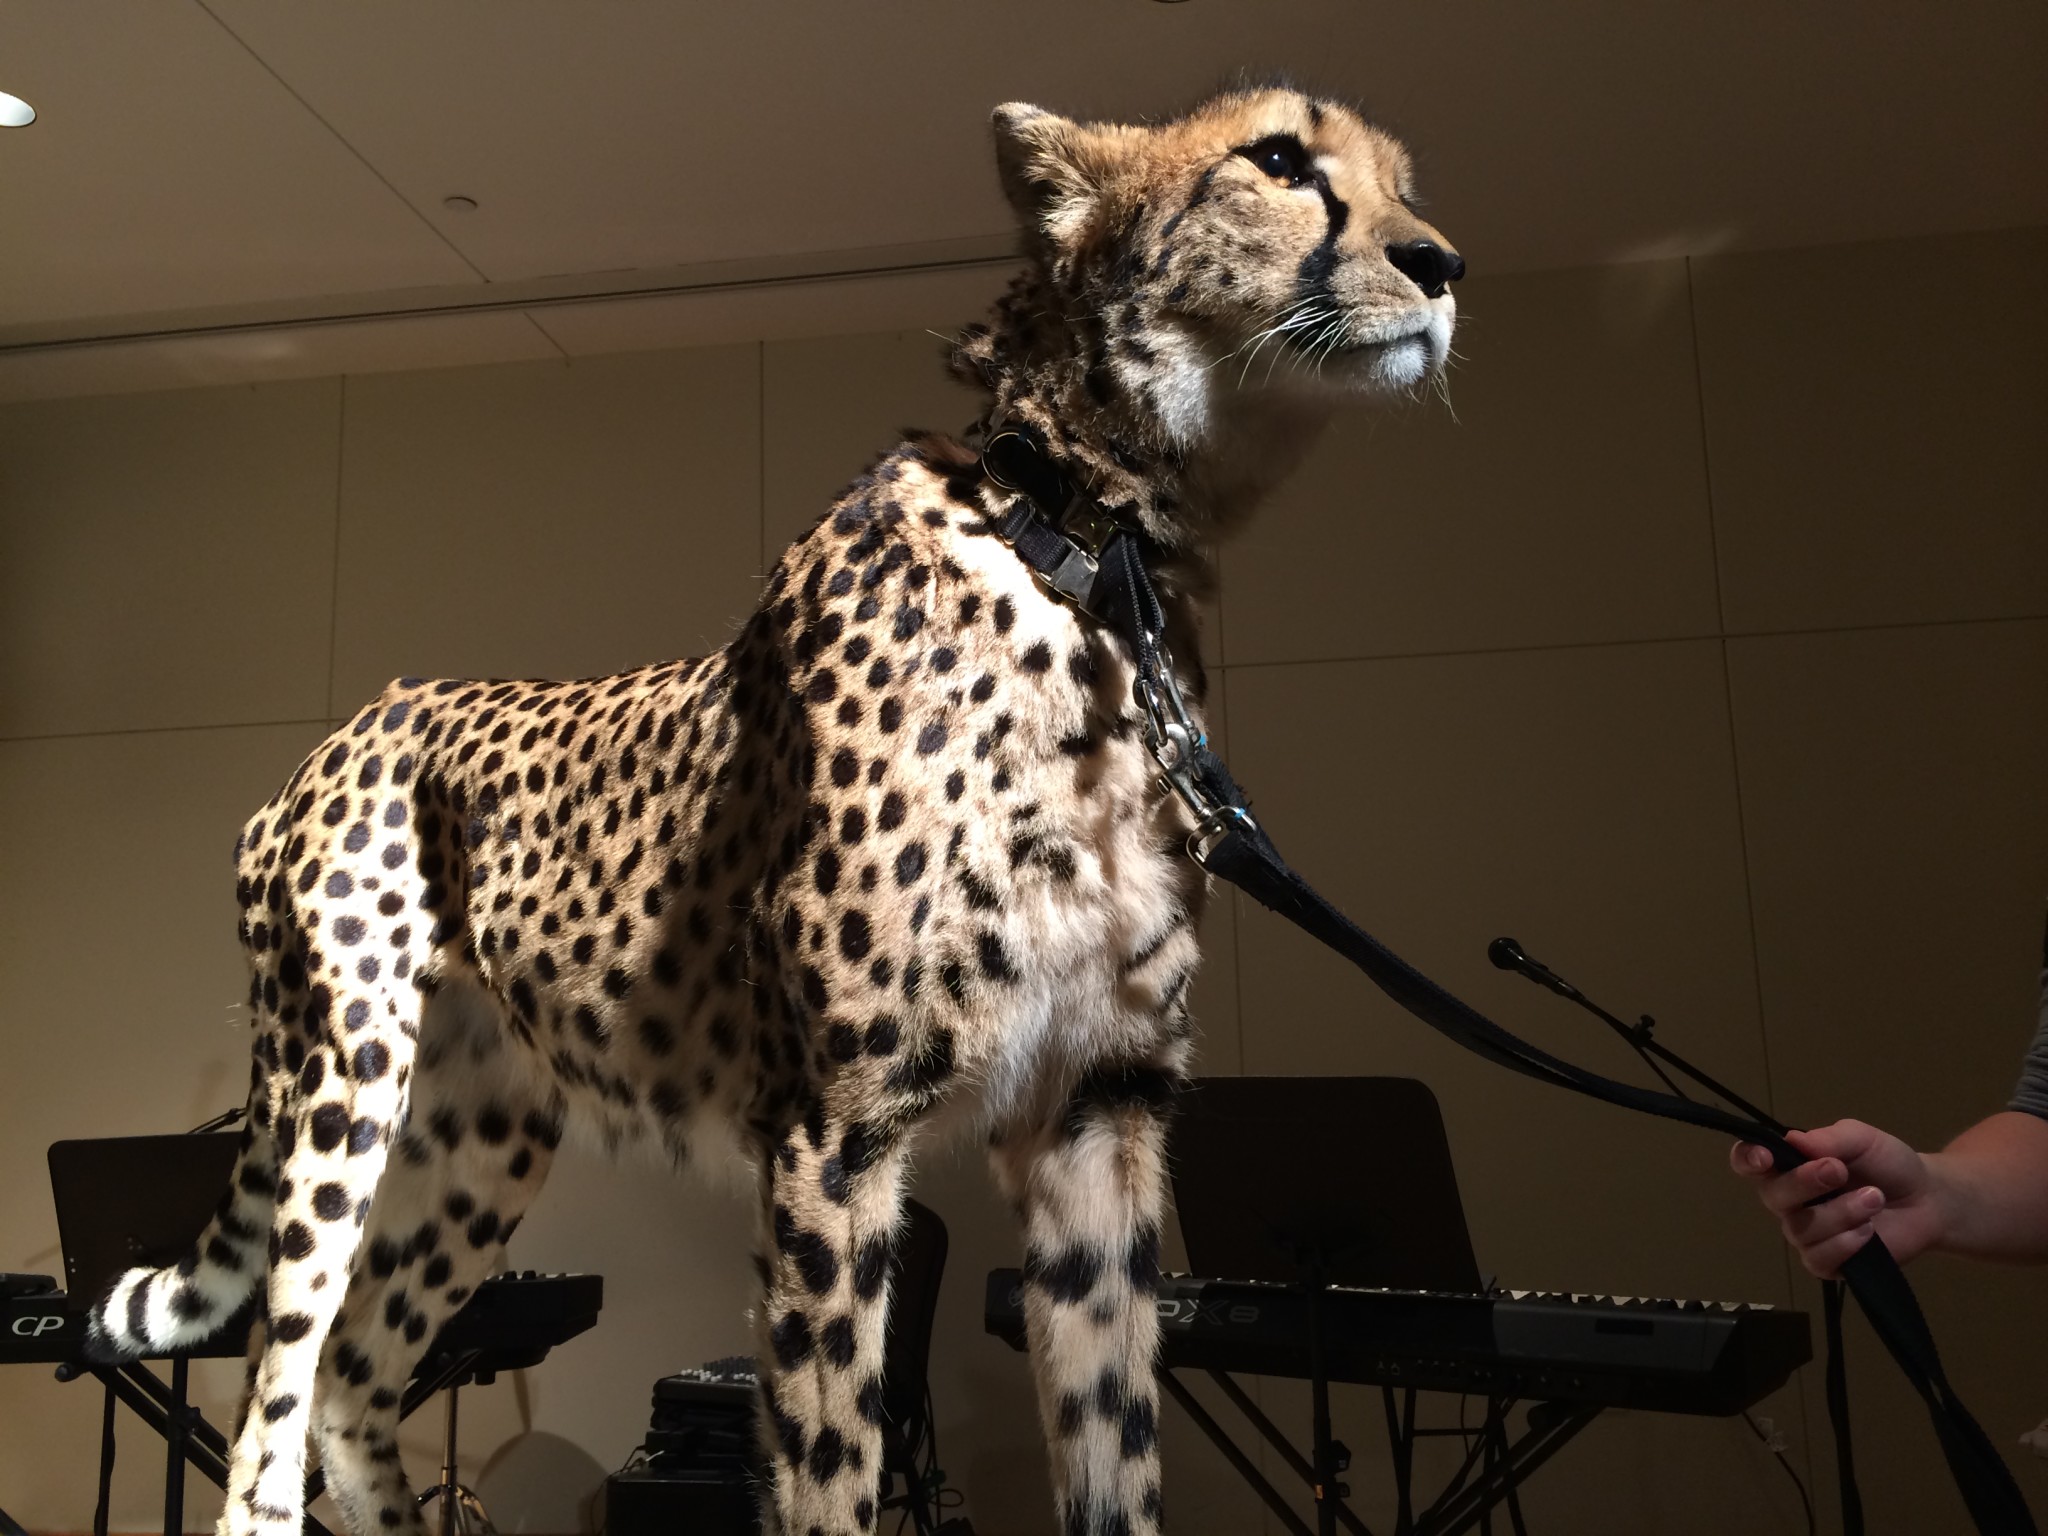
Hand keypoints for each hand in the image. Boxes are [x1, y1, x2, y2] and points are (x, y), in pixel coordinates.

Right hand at [1729, 1120, 1948, 1276]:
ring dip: (1840, 1213)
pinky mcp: (1826, 1263)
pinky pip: (1818, 1259)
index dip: (1747, 1160)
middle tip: (1838, 1171)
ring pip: (1801, 1229)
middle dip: (1804, 1183)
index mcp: (1789, 1166)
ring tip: (1875, 1199)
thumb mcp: (1862, 1139)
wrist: (1927, 1201)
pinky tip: (1868, 1232)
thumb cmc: (1888, 1165)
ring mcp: (1805, 1234)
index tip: (1766, 1158)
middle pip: (1773, 1197)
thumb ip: (1830, 1138)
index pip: (1748, 1163)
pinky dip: (1845, 1243)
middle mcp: (1789, 1201)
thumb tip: (1793, 1139)